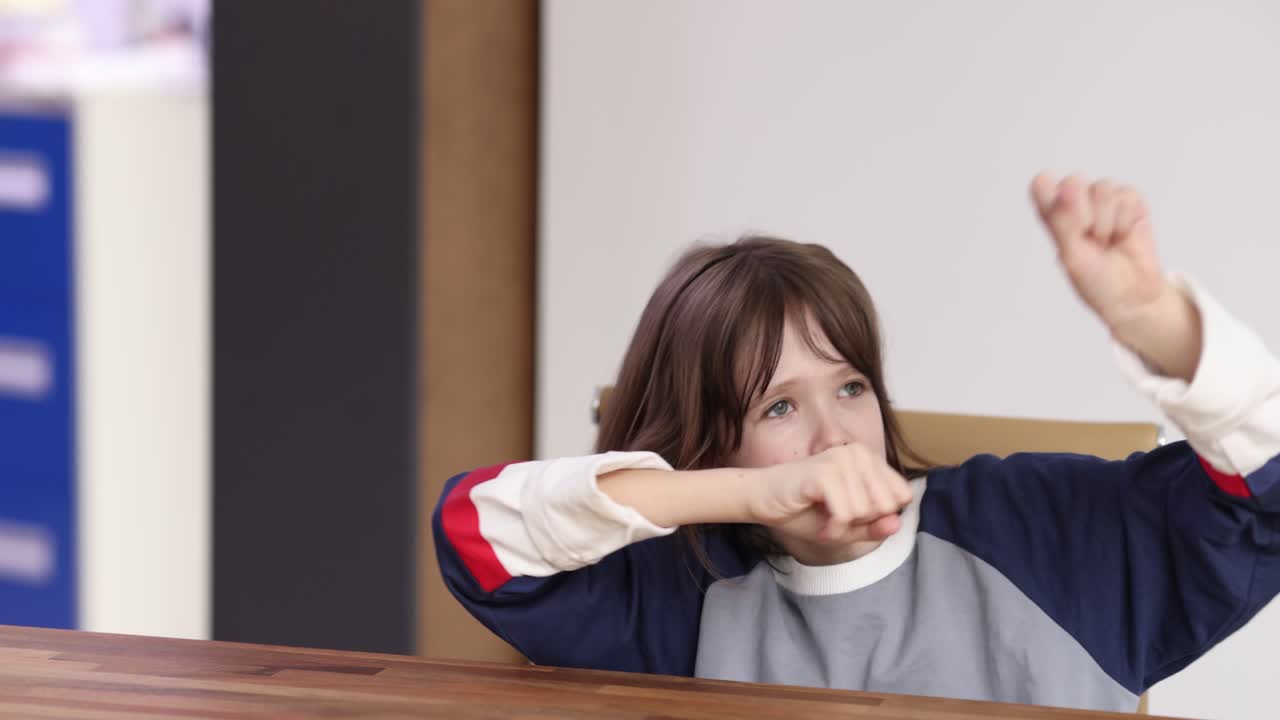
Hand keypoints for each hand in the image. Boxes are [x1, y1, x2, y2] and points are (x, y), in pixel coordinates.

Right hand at [743, 444, 912, 544]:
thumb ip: (874, 526)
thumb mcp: (847, 526)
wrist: (761, 500)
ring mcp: (841, 459)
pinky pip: (846, 514)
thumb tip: (897, 523)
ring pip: (865, 512)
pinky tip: (820, 528)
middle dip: (862, 523)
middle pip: (886, 506)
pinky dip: (833, 530)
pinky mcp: (824, 472)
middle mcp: (858, 452)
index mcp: (868, 459)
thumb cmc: (802, 510)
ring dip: (843, 528)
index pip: (901, 496)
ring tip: (824, 521)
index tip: (852, 517)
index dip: (878, 516)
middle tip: (837, 519)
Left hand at [1031, 174, 1201, 380]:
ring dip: (1106, 222)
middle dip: (1084, 215)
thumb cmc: (1094, 279)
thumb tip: (1068, 187)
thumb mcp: (1072, 256)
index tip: (1067, 228)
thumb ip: (1064, 222)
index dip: (1053, 200)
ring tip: (1107, 241)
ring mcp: (1103, 199)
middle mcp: (1075, 201)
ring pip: (1103, 189)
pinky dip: (1126, 220)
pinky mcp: (1129, 200)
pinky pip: (1127, 195)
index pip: (1041, 184)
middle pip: (1073, 181)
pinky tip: (1124, 234)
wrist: (1131, 295)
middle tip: (1090, 240)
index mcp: (1052, 214)